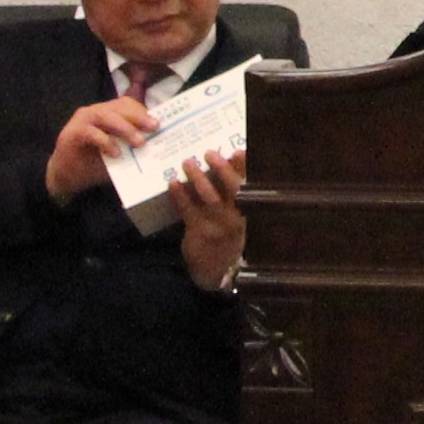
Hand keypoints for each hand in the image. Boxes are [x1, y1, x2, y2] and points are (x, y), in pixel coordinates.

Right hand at [45, 94, 159, 203]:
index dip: (143, 112)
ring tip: (139, 142)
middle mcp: (95, 112)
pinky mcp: (71, 133)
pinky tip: (115, 153)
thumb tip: (157, 148)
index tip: (159, 123)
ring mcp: (82, 120)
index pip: (127, 105)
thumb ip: (132, 147)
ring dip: (124, 127)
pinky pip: (90, 132)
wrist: (67, 178)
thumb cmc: (95, 164)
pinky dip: (105, 141)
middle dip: (138, 116)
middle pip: (119, 107)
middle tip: (154, 128)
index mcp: (108, 114)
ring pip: (105, 115)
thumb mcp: (119, 154)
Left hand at [167, 153, 245, 292]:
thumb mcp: (241, 219)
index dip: (245, 168)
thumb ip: (239, 194)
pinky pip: (188, 210)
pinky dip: (180, 195)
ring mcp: (218, 225)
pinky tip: (173, 183)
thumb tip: (234, 161)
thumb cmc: (231, 238)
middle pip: (233, 190)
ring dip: (198, 178)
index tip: (238, 151)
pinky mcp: (198, 232)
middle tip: (209, 153)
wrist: (218, 271)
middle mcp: (237, 217)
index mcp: (250, 212)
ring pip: (210, 198)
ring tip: (188, 162)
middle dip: (222, 170)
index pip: (250, 185)